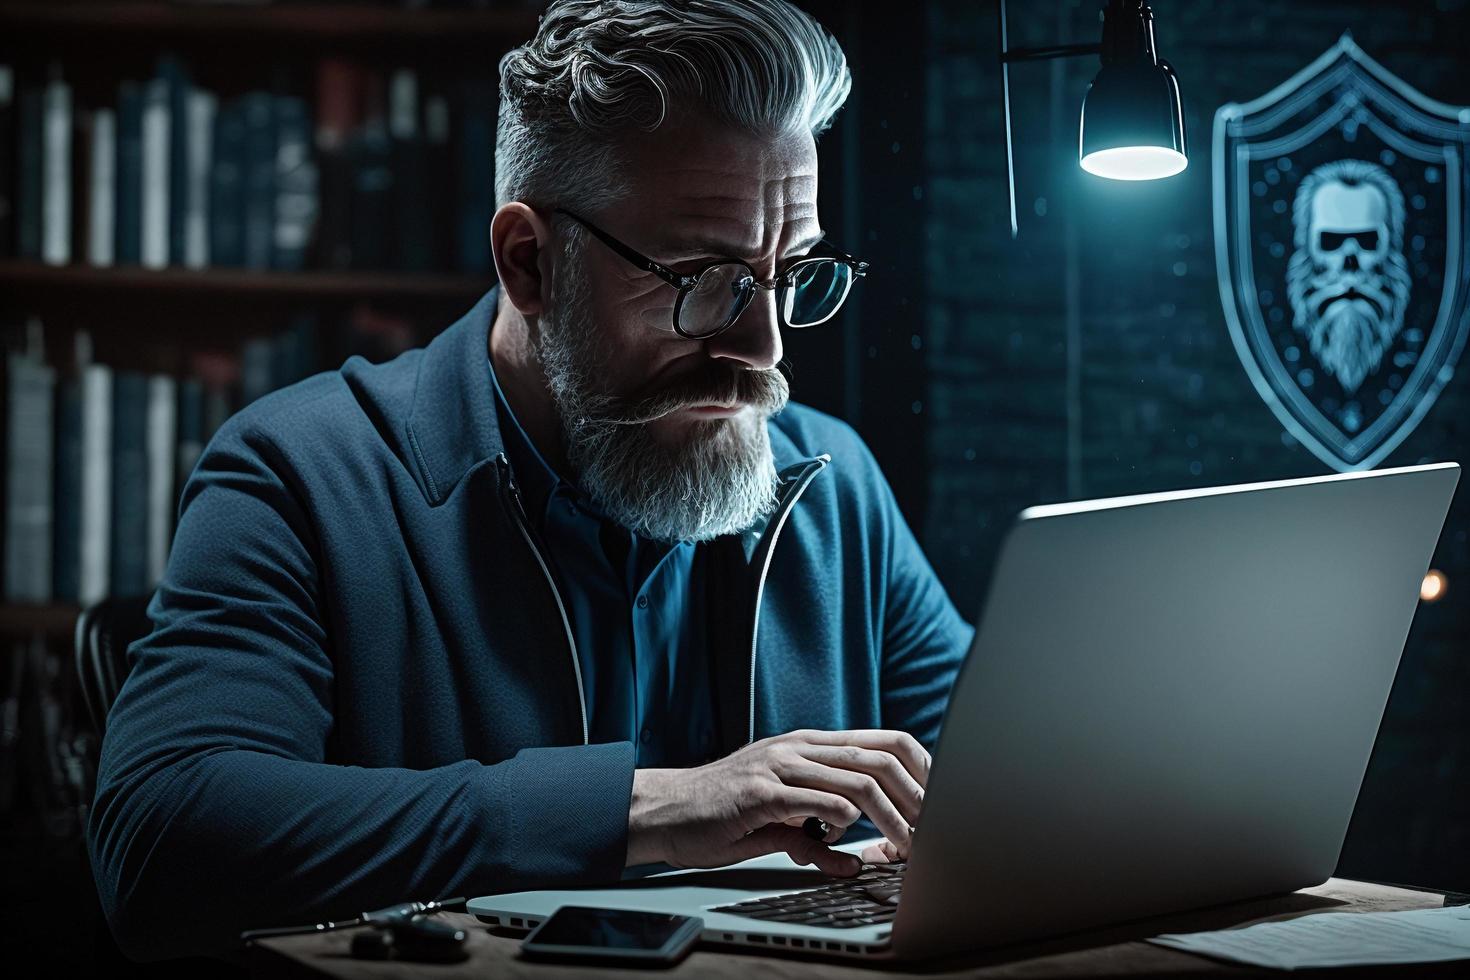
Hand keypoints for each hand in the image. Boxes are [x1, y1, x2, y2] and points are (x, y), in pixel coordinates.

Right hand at [625, 729, 927, 876]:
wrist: (666, 809)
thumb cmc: (721, 812)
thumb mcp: (779, 818)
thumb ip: (817, 833)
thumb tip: (854, 861)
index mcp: (809, 746)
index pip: (883, 741)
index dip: (920, 769)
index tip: (938, 801)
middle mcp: (798, 748)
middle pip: (879, 760)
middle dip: (915, 798)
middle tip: (932, 831)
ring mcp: (779, 766)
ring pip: (856, 782)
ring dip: (889, 819)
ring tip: (903, 846)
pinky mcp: (759, 793)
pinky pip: (817, 804)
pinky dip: (842, 827)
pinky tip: (845, 846)